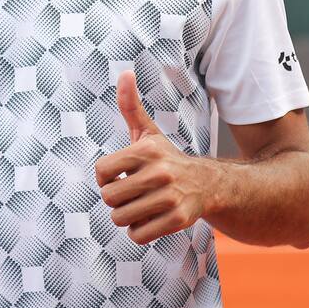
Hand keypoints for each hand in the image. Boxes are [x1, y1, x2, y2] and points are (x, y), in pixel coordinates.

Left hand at [94, 71, 220, 244]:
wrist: (208, 184)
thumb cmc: (166, 159)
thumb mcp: (148, 132)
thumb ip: (130, 105)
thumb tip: (124, 73)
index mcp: (146, 150)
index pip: (101, 171)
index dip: (104, 178)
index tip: (118, 176)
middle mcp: (159, 172)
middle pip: (109, 198)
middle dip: (116, 200)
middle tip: (131, 194)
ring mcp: (170, 196)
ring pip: (120, 218)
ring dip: (126, 217)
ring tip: (141, 206)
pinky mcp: (178, 220)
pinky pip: (137, 235)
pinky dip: (139, 232)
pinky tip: (150, 220)